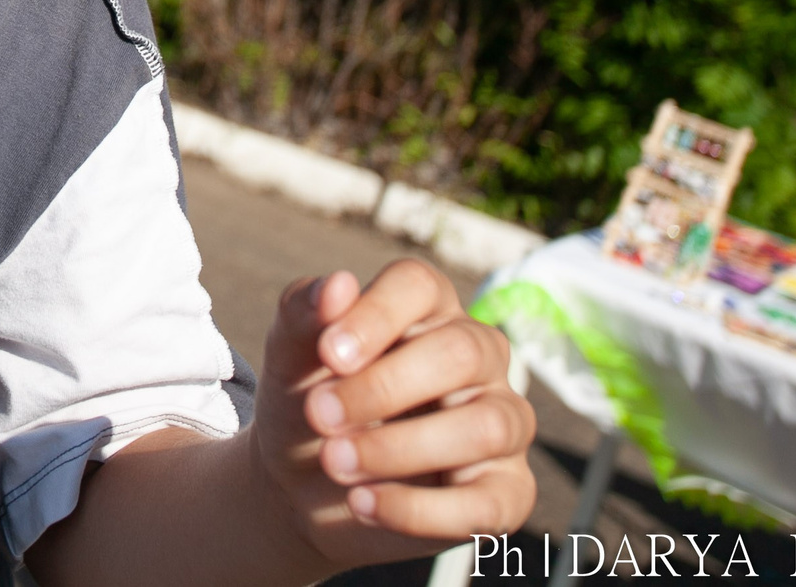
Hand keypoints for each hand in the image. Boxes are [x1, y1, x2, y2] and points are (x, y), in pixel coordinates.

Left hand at [252, 259, 535, 564]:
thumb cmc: (308, 401)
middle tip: (319, 415)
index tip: (327, 355)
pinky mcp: (506, 493)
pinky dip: (417, 510)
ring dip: (398, 449)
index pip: (420, 287)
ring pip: (485, 427)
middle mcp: (479, 359)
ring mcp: (501, 424)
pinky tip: (362, 504)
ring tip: (333, 462)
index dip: (375, 316)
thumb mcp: (290, 356)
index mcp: (427, 310)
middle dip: (382, 388)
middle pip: (460, 353)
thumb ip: (303, 313)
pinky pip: (486, 503)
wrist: (300, 485)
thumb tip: (338, 284)